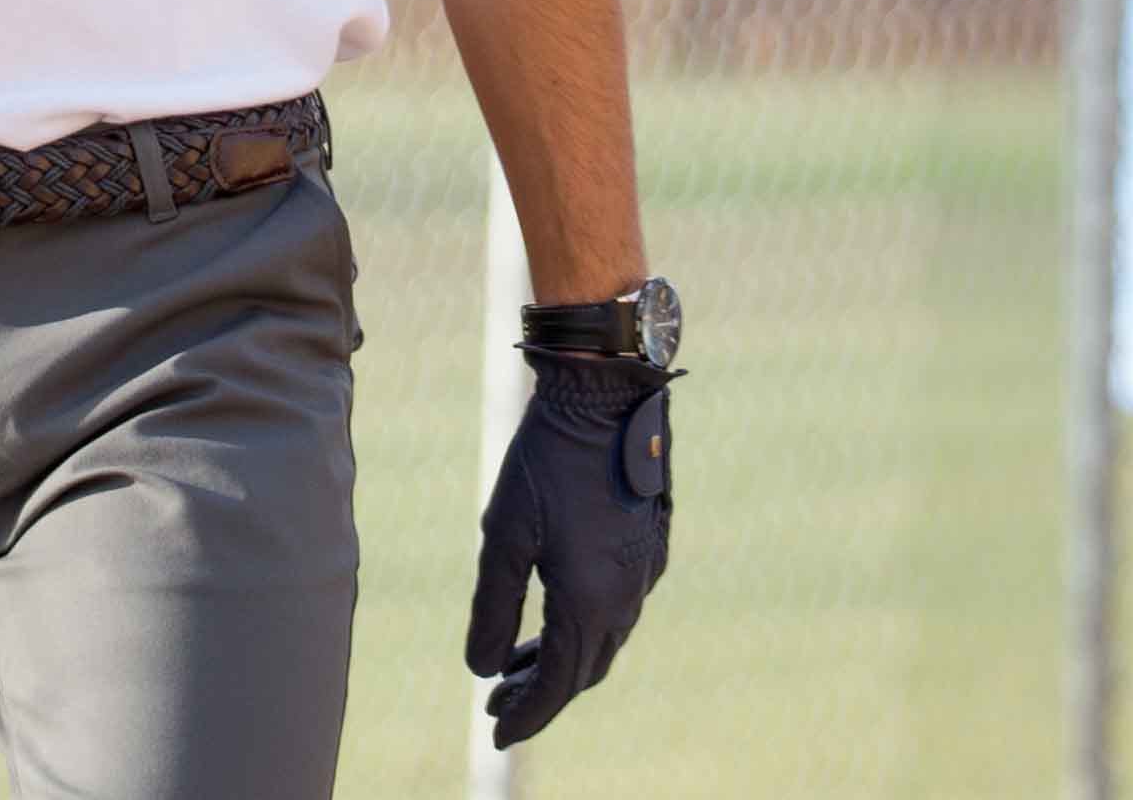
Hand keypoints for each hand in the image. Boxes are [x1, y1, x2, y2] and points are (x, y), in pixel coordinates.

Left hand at [466, 351, 672, 746]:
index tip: (496, 734)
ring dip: (562, 660)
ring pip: (603, 642)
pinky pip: (618, 610)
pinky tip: (554, 617)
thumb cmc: (547, 460)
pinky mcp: (650, 548)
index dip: (527, 715)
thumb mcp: (504, 535)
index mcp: (591, 601)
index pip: (558, 684)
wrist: (605, 397)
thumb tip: (481, 669)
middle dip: (540, 693)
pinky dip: (584, 629)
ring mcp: (646, 573)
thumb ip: (492, 608)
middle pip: (584, 671)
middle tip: (497, 704)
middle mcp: (627, 597)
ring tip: (515, 666)